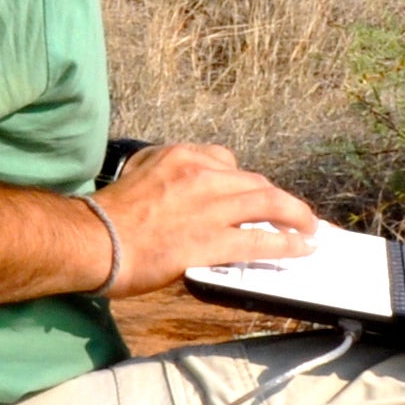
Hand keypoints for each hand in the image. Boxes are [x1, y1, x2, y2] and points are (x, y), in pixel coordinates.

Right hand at [92, 141, 316, 296]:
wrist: (93, 240)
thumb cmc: (107, 215)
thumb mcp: (139, 172)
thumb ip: (166, 171)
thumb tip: (179, 184)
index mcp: (183, 156)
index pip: (228, 163)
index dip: (247, 183)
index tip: (256, 195)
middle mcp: (202, 174)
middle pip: (254, 182)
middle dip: (278, 200)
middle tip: (294, 214)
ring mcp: (211, 206)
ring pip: (269, 203)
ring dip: (297, 216)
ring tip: (311, 228)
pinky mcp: (213, 239)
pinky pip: (262, 238)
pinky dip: (289, 243)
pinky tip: (304, 248)